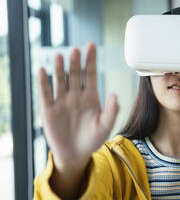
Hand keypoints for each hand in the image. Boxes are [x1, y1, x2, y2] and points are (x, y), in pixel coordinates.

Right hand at [37, 43, 118, 170]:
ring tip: (59, 56)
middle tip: (76, 50)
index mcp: (91, 96)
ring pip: (60, 80)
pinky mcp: (49, 110)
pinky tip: (42, 70)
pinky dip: (43, 82)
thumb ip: (111, 111)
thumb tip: (116, 95)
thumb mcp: (105, 127)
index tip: (91, 45)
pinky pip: (46, 94)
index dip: (91, 60)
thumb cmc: (93, 140)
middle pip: (75, 74)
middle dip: (75, 62)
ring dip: (59, 68)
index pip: (91, 74)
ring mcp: (62, 101)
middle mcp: (76, 95)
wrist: (76, 154)